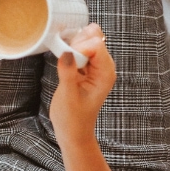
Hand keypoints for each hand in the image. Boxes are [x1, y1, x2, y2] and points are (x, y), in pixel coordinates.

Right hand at [49, 23, 115, 146]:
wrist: (74, 132)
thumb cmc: (72, 119)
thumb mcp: (68, 96)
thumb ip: (68, 73)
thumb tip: (67, 52)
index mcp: (105, 74)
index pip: (96, 45)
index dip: (79, 47)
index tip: (66, 59)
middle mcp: (104, 68)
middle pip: (94, 38)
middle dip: (76, 43)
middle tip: (65, 59)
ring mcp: (96, 67)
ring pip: (87, 41)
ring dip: (73, 46)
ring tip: (64, 61)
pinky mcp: (88, 68)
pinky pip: (81, 49)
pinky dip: (71, 50)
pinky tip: (65, 60)